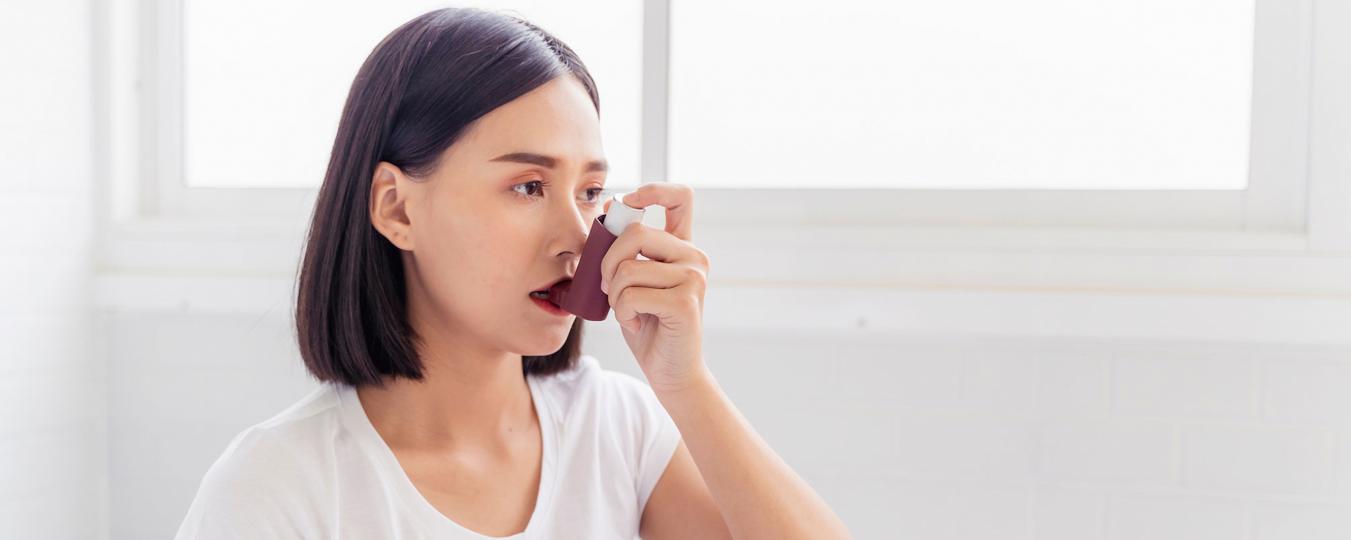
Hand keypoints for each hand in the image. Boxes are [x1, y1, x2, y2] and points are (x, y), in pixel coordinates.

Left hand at [599, 182, 710, 393]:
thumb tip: (610, 205)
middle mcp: (694, 257)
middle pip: (636, 232)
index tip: (628, 202)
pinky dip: (622, 312)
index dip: (652, 190)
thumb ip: (625, 248)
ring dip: (614, 294)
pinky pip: (631, 295)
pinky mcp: (686, 301)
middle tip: (608, 287)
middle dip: (607, 260)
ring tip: (627, 311)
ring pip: (628, 268)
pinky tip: (635, 323)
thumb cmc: (648, 326)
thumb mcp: (631, 280)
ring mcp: (694, 278)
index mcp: (682, 247)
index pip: (680, 197)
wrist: (670, 371)